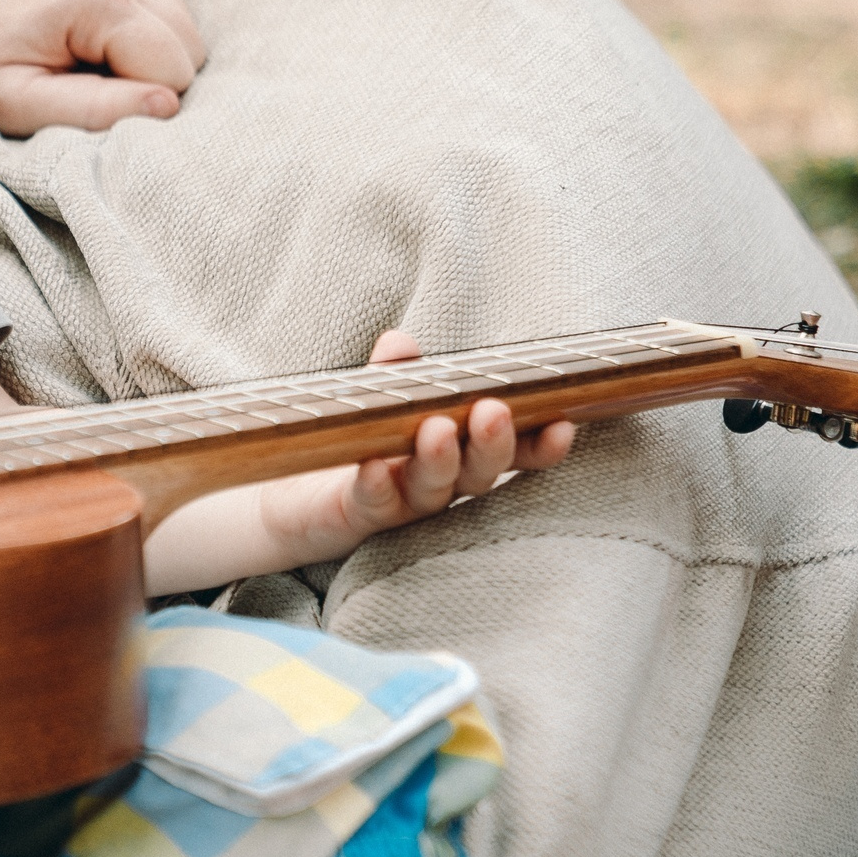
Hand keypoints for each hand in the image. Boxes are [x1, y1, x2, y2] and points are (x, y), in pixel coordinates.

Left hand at [0, 0, 205, 134]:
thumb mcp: (21, 103)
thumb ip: (96, 110)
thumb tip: (167, 106)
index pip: (173, 68)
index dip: (139, 95)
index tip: (87, 91)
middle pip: (187, 40)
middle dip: (149, 69)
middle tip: (88, 74)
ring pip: (176, 16)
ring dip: (143, 43)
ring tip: (85, 50)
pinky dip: (130, 16)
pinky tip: (84, 24)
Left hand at [254, 328, 576, 565]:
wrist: (294, 494)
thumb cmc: (356, 440)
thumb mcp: (380, 398)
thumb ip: (396, 375)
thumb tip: (402, 342)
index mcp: (462, 453)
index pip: (512, 452)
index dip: (540, 444)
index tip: (563, 423)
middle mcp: (442, 483)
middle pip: (480, 472)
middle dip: (492, 442)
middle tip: (494, 411)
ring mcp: (403, 502)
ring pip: (434, 489)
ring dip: (440, 459)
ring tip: (437, 430)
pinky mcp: (360, 514)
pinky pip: (372, 501)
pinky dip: (375, 482)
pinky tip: (375, 466)